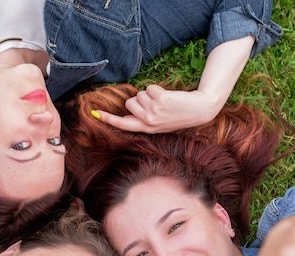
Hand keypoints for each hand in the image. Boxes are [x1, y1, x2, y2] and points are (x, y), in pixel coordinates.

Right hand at [93, 85, 221, 132]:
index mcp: (147, 128)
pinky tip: (168, 96)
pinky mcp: (159, 100)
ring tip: (164, 101)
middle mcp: (148, 122)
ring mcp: (153, 111)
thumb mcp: (160, 122)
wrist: (199, 110)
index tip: (95, 113)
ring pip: (139, 94)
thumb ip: (144, 118)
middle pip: (130, 103)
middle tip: (156, 104)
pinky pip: (149, 88)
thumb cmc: (179, 115)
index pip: (123, 124)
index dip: (108, 119)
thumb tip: (129, 108)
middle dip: (140, 99)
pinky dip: (157, 88)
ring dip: (150, 94)